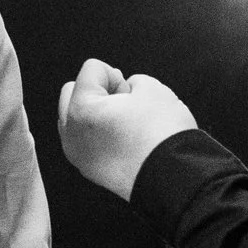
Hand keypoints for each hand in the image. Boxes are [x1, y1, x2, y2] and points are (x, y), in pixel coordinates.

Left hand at [58, 59, 197, 199]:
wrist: (175, 178)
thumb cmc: (162, 134)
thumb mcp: (152, 88)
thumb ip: (132, 81)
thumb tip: (126, 91)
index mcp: (81, 109)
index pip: (93, 69)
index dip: (118, 76)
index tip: (132, 95)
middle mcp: (71, 133)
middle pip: (72, 91)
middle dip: (98, 90)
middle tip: (124, 103)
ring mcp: (78, 155)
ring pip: (76, 118)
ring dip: (96, 112)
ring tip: (124, 122)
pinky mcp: (90, 169)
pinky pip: (85, 140)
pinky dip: (99, 132)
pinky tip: (123, 138)